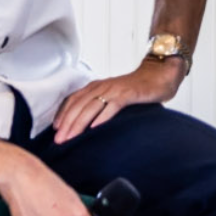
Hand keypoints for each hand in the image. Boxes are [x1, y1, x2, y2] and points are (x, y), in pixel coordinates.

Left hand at [52, 58, 182, 142]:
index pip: (73, 100)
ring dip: (79, 123)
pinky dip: (103, 117)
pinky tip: (95, 128)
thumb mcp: (113, 95)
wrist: (159, 74)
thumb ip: (101, 106)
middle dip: (67, 123)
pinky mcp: (128, 94)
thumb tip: (89, 126)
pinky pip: (112, 106)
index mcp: (96, 87)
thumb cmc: (136, 88)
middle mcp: (102, 87)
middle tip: (59, 140)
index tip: (56, 130)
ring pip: (91, 107)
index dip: (62, 114)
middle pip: (79, 105)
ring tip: (71, 137)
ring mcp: (114, 90)